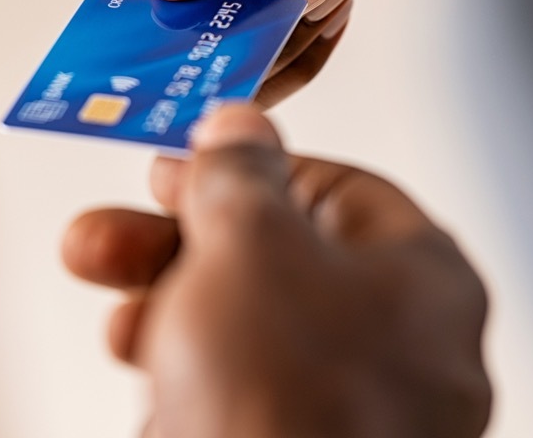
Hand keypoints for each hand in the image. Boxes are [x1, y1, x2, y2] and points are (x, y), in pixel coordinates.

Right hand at [63, 106, 491, 437]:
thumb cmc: (284, 400)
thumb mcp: (247, 244)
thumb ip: (239, 172)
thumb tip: (239, 124)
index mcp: (425, 280)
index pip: (336, 190)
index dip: (250, 167)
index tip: (184, 165)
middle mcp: (406, 348)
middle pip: (280, 263)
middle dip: (177, 243)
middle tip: (107, 236)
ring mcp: (362, 413)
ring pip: (254, 334)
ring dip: (168, 308)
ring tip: (113, 316)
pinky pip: (246, 398)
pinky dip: (192, 378)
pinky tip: (150, 382)